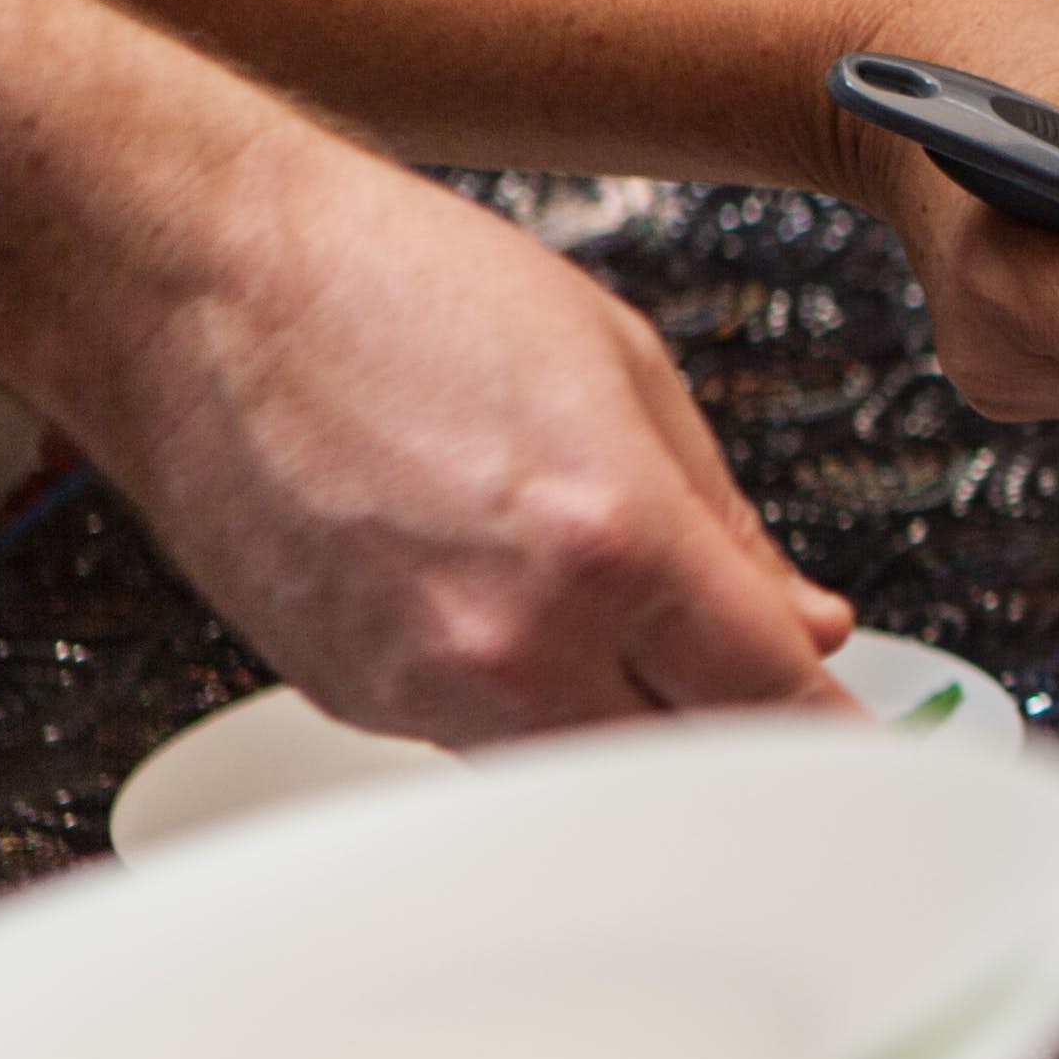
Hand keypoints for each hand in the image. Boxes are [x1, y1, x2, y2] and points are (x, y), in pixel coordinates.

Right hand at [69, 132, 855, 742]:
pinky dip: (538, 712)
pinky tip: (527, 627)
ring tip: (638, 641)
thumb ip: (731, 527)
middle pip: (686, 772)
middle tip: (765, 695)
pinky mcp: (352, 702)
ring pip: (587, 776)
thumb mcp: (624, 371)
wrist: (187, 282)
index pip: (775, 707)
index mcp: (609, 545)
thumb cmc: (387, 288)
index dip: (843, 740)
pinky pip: (489, 748)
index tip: (871, 754)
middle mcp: (513, 640)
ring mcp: (422, 686)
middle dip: (740, 741)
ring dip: (636, 732)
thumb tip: (805, 624)